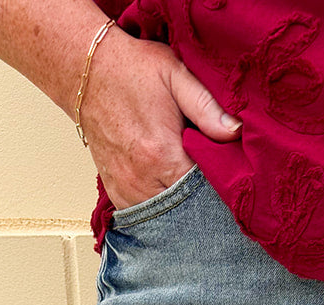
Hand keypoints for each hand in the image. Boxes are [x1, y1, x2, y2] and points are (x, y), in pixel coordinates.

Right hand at [78, 26, 241, 209]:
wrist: (87, 72)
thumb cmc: (132, 69)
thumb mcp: (175, 75)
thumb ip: (207, 107)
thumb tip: (235, 132)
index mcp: (163, 155)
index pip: (204, 190)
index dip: (219, 184)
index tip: (226, 174)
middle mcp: (143, 179)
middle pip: (186, 208)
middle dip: (202, 198)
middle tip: (211, 181)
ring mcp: (126, 189)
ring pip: (166, 216)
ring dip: (180, 206)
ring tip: (189, 184)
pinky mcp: (115, 192)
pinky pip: (144, 214)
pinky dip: (158, 206)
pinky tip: (167, 189)